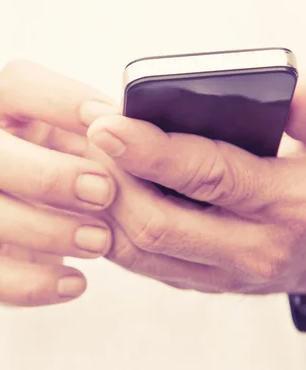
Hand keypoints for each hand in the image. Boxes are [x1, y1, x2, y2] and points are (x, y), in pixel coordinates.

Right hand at [0, 61, 118, 305]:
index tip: (109, 122)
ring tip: (100, 243)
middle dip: (46, 175)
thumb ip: (108, 139)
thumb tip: (149, 136)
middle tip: (104, 193)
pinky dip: (27, 283)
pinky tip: (74, 284)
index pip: (14, 86)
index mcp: (3, 109)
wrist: (9, 219)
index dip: (59, 100)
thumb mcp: (82, 144)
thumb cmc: (60, 169)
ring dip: (43, 230)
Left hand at [83, 80, 305, 293]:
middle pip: (157, 223)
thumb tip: (274, 87)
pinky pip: (141, 261)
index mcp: (286, 203)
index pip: (206, 175)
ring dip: (102, 206)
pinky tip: (100, 194)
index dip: (148, 149)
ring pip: (139, 250)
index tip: (105, 125)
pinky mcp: (200, 282)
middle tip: (87, 142)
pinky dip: (112, 227)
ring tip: (84, 164)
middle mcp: (251, 249)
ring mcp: (222, 274)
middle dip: (112, 181)